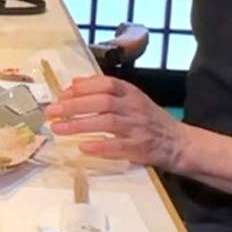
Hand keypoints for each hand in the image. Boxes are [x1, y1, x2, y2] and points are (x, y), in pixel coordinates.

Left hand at [45, 76, 189, 170]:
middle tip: (52, 111)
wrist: (180, 143)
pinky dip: (99, 146)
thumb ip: (105, 91)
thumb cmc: (149, 120)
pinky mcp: (140, 148)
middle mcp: (134, 107)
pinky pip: (118, 146)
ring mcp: (138, 127)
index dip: (83, 87)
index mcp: (131, 93)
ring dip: (79, 125)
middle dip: (74, 105)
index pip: (106, 83)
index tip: (63, 93)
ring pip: (107, 122)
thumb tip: (73, 83)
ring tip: (58, 129)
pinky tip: (82, 147)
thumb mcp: (131, 99)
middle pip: (102, 101)